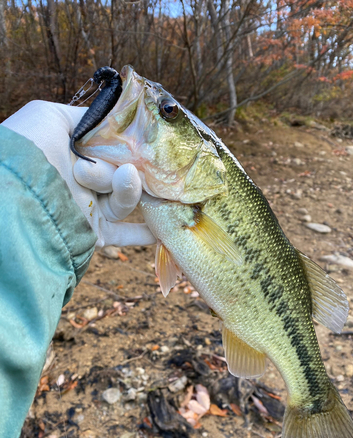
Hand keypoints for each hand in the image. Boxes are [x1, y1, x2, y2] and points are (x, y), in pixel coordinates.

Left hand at [2, 101, 155, 247]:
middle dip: (130, 168)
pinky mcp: (94, 232)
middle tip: (127, 165)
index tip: (150, 143)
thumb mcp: (51, 117)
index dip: (133, 146)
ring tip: (127, 179)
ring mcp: (89, 207)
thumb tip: (115, 119)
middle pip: (125, 174)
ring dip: (131, 190)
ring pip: (126, 199)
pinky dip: (145, 234)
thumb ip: (86, 117)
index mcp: (77, 155)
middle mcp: (84, 181)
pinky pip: (125, 234)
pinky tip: (165, 230)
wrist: (17, 193)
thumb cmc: (30, 149)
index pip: (115, 150)